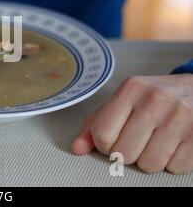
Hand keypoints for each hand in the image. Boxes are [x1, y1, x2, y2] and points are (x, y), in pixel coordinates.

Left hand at [71, 75, 192, 173]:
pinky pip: (174, 168)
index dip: (104, 144)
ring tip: (157, 140)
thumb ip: (96, 123)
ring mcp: (180, 118)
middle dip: (127, 153)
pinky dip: (172, 162)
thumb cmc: (155, 97)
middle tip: (138, 139)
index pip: (102, 134)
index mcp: (131, 89)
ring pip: (148, 165)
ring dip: (150, 159)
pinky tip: (174, 143)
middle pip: (123, 153)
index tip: (113, 138)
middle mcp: (155, 100)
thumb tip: (76, 148)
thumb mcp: (124, 101)